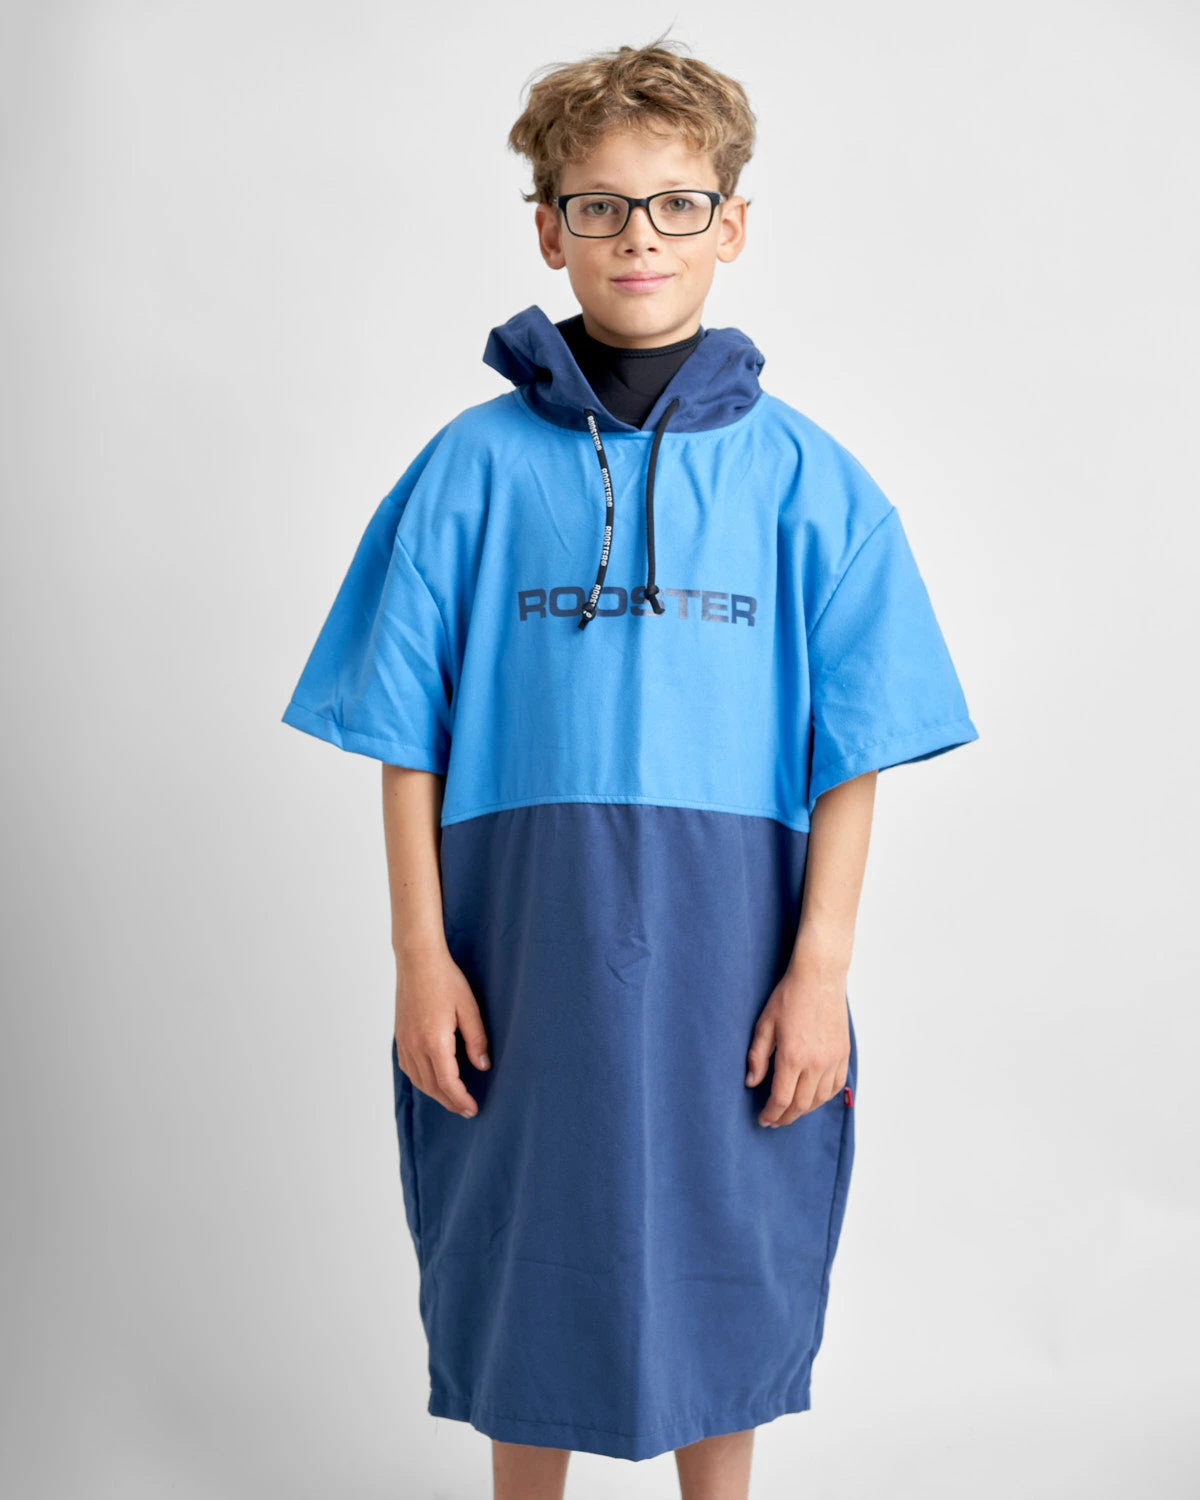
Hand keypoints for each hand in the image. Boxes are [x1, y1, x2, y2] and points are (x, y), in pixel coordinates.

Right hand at [394, 946, 490, 1118]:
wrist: (417, 960)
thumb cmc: (445, 980)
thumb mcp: (469, 1008)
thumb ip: (476, 1039)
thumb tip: (483, 1065)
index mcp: (434, 1041)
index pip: (448, 1083)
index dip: (460, 1099)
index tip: (472, 1108)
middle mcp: (415, 1046)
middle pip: (432, 1086)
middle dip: (450, 1102)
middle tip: (466, 1110)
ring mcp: (404, 1042)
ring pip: (418, 1080)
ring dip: (435, 1094)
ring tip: (452, 1099)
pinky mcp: (400, 1037)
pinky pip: (409, 1068)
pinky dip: (421, 1080)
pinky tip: (432, 1080)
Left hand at [746, 952, 849, 1126]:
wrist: (819, 978)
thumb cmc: (789, 997)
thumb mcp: (764, 1024)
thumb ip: (757, 1056)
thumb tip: (751, 1082)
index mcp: (793, 1056)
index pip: (781, 1099)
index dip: (771, 1114)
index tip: (763, 1119)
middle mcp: (816, 1063)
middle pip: (801, 1105)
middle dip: (786, 1117)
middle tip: (774, 1120)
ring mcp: (833, 1060)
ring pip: (820, 1099)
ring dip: (804, 1110)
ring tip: (790, 1112)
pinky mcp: (843, 1054)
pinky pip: (836, 1086)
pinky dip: (823, 1097)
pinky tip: (812, 1097)